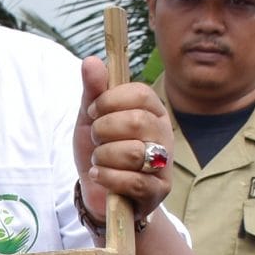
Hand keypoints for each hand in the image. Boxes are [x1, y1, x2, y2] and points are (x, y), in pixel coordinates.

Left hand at [73, 60, 175, 227]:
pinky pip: (133, 181)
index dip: (110, 100)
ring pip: (133, 153)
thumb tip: (91, 60)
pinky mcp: (157, 192)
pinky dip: (107, 177)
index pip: (140, 93)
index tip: (93, 112)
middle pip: (136, 121)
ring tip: (98, 160)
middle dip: (103, 130)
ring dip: (103, 156)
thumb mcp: (90, 119)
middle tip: (95, 138)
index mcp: (152, 111)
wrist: (98, 193)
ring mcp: (164, 164)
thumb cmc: (100, 151)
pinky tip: (99, 175)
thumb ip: (93, 92)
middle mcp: (164, 135)